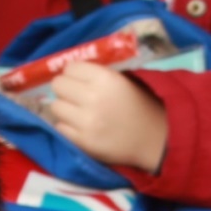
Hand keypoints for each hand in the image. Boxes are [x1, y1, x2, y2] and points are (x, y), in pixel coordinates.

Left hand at [43, 62, 169, 171]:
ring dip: (64, 108)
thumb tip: (70, 71)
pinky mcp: (83, 142)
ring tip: (78, 112)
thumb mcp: (123, 80)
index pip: (70, 68)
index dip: (73, 73)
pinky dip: (67, 126)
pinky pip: (60, 128)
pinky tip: (80, 126)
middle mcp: (93, 98)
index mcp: (105, 79)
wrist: (155, 139)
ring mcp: (86, 122)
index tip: (79, 80)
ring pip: (56, 107)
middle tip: (75, 95)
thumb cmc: (140, 106)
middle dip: (65, 89)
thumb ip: (97, 73)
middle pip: (58, 85)